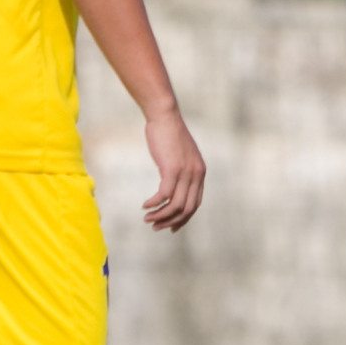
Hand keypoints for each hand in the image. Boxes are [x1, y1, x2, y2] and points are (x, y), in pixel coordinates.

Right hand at [142, 107, 205, 231]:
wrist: (165, 117)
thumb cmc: (168, 135)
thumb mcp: (180, 155)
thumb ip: (180, 170)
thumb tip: (173, 182)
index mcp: (200, 173)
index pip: (195, 204)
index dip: (184, 218)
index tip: (171, 227)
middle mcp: (197, 175)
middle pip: (187, 209)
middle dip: (171, 221)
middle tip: (156, 226)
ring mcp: (186, 173)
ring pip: (175, 205)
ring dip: (161, 215)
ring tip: (148, 219)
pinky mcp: (172, 169)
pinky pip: (164, 195)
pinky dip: (154, 203)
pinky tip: (145, 205)